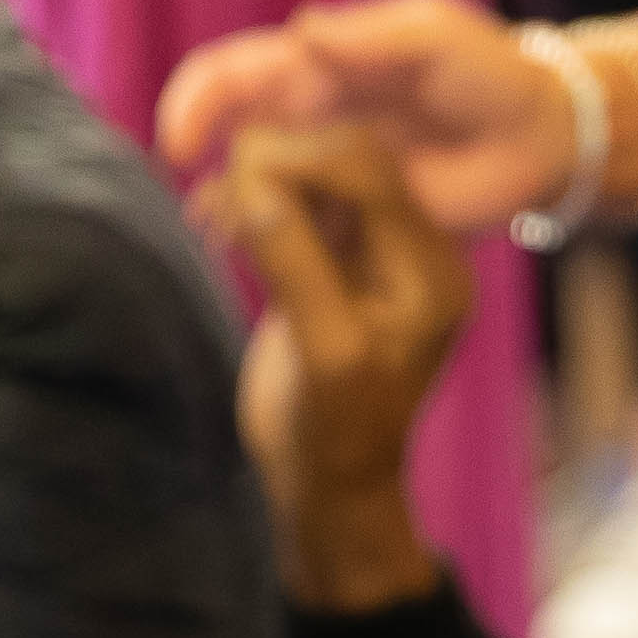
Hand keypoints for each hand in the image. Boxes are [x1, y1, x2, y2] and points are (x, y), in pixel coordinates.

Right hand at [154, 0, 573, 228]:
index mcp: (316, 66)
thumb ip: (366, 40)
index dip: (196, 104)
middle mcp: (310, 117)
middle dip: (211, 175)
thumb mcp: (430, 38)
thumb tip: (300, 30)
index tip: (179, 146)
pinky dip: (277, 248)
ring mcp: (329, 170)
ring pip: (260, 191)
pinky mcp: (355, 217)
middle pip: (234, 140)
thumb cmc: (486, 72)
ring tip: (238, 250)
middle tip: (213, 217)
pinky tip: (272, 273)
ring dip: (238, 218)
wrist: (536, 136)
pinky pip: (303, 232)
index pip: (234, 75)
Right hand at [194, 121, 471, 611]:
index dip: (301, 154)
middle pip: (342, 160)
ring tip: (207, 214)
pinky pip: (293, 207)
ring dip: (256, 183)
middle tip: (214, 193)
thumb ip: (295, 264)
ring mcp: (369, 253)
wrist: (328, 483)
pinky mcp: (331, 262)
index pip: (370, 169)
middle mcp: (409, 249)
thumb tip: (254, 180)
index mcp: (430, 267)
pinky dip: (250, 205)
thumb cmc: (335, 433)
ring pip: (312, 179)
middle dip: (276, 164)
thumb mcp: (325, 353)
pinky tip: (211, 222)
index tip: (234, 167)